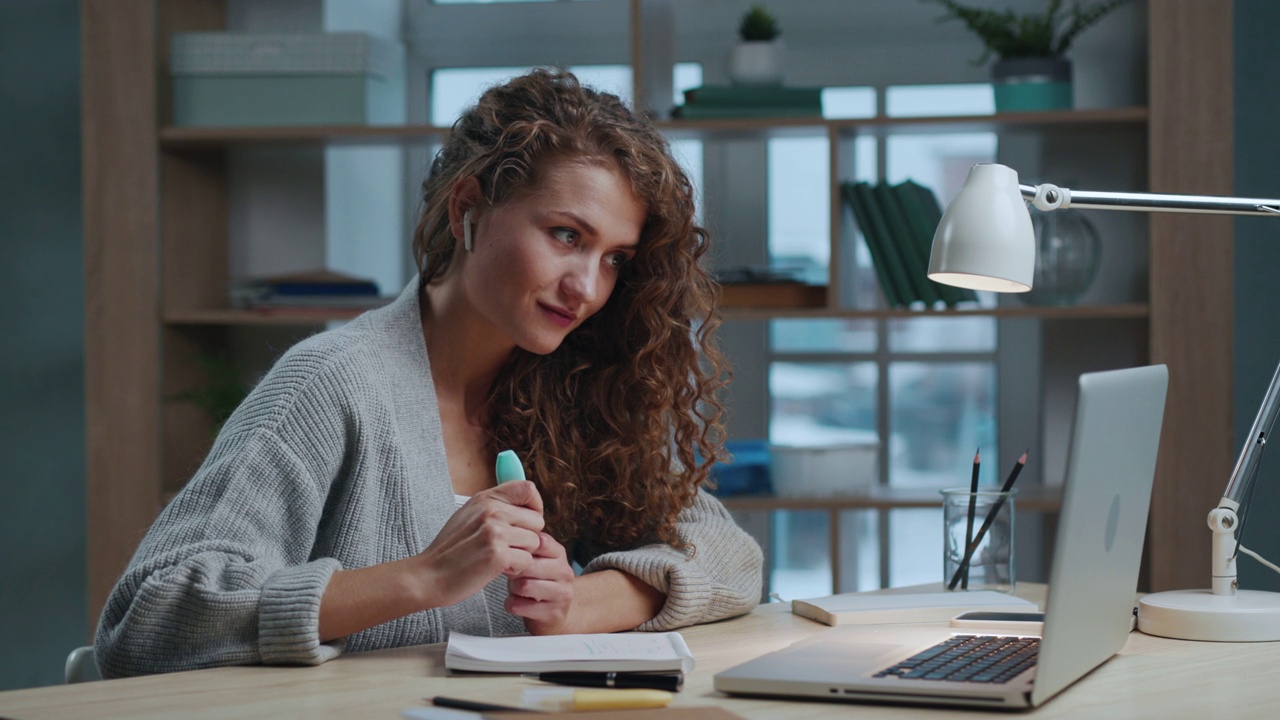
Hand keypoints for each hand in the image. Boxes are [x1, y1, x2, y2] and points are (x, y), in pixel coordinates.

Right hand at [412, 480, 544, 607]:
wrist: (428, 575)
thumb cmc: (450, 550)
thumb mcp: (469, 516)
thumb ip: (494, 507)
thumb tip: (524, 503)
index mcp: (485, 499)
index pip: (527, 488)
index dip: (534, 506)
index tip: (527, 522)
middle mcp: (492, 511)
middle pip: (537, 520)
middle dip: (527, 537)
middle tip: (506, 548)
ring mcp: (495, 532)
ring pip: (534, 542)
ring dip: (521, 555)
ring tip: (498, 558)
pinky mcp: (497, 554)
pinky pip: (526, 560)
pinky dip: (515, 570)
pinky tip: (495, 569)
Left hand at [506, 532, 576, 634]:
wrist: (555, 613)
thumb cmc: (536, 580)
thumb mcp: (534, 559)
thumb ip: (524, 546)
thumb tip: (503, 533)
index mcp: (559, 553)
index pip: (537, 542)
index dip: (518, 548)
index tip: (510, 554)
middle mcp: (564, 571)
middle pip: (527, 565)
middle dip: (513, 571)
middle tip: (510, 575)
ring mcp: (562, 593)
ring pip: (524, 586)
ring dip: (512, 588)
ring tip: (516, 589)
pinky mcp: (553, 613)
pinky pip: (519, 606)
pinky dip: (511, 604)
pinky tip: (516, 603)